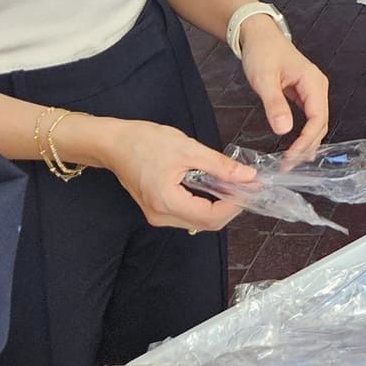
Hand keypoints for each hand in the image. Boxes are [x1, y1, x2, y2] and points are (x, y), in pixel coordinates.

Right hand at [96, 118, 256, 231]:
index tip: (252, 188)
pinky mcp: (157, 209)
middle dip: (229, 206)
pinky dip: (204, 203)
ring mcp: (157, 215)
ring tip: (233, 184)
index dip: (235, 205)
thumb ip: (219, 165)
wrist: (114, 143)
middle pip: (206, 223)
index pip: (211, 216)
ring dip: (218, 206)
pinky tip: (214, 186)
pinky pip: (187, 213)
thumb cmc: (145, 142)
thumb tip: (247, 177)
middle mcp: (161, 216)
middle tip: (246, 185)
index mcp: (167, 202)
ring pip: (197, 220)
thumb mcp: (188, 149)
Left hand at [238, 21, 331, 160]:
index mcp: (313, 82)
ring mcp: (311, 91)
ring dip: (306, 142)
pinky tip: (295, 147)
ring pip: (316, 123)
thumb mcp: (264, 78)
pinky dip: (303, 133)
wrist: (258, 35)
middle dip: (307, 146)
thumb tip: (284, 130)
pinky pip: (308, 118)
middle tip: (289, 165)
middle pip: (320, 124)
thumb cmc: (262, 52)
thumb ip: (274, 104)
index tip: (291, 157)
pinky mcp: (303, 94)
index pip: (318, 118)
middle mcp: (317, 87)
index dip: (307, 140)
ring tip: (292, 162)